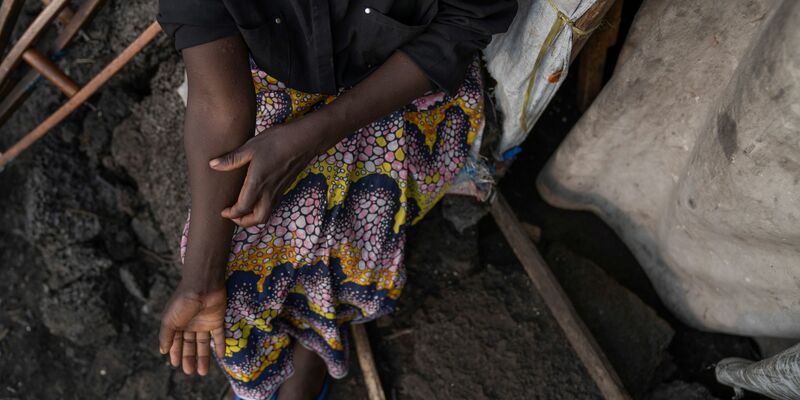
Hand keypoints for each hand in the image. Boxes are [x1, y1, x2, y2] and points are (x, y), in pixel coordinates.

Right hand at [159, 281, 225, 375]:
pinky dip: (220, 346)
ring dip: (204, 357)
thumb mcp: (169, 320)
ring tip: (203, 372)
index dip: (176, 353)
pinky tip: (221, 357)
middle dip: (189, 358)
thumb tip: (162, 351)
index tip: (176, 365)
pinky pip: (219, 335)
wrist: (202, 286)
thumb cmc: (182, 302)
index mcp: (177, 323)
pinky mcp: (217, 320)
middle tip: (189, 372)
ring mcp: (204, 322)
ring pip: (204, 343)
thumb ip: (166, 336)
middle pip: (190, 345)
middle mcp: (190, 324)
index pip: (176, 342)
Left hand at [209, 113, 334, 226]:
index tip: (223, 211)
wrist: (304, 140)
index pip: (243, 208)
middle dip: (244, 222)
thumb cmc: (277, 141)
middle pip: (258, 218)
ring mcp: (279, 190)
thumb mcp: (250, 147)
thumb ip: (232, 159)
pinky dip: (263, 209)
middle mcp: (269, 191)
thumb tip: (212, 165)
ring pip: (267, 214)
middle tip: (233, 216)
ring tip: (244, 210)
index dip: (232, 213)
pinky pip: (273, 205)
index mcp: (258, 183)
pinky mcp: (285, 187)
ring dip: (254, 217)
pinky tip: (258, 198)